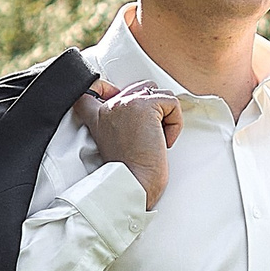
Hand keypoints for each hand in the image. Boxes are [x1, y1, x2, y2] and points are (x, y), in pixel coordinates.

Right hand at [78, 78, 180, 208]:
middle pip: (141, 88)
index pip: (94, 88)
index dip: (106, 87)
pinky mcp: (145, 106)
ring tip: (155, 140)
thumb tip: (142, 111)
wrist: (133, 183)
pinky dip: (175, 125)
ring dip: (166, 119)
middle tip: (149, 136)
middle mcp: (110, 105)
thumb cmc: (130, 172)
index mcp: (99, 116)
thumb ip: (120, 122)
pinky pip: (172, 104)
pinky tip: (163, 141)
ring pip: (161, 95)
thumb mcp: (115, 142)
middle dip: (154, 109)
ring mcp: (127, 103)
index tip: (115, 100)